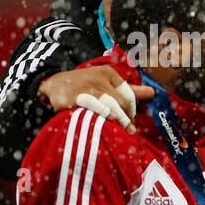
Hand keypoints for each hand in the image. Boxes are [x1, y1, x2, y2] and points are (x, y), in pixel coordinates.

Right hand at [38, 66, 154, 134]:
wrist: (52, 83)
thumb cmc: (84, 85)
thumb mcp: (106, 82)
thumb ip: (129, 90)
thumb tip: (153, 93)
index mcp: (108, 73)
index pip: (128, 93)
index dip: (133, 108)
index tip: (133, 119)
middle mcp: (98, 77)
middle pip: (120, 101)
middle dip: (128, 117)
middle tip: (131, 130)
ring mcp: (86, 87)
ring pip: (110, 105)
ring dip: (120, 119)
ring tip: (125, 130)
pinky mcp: (75, 97)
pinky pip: (94, 107)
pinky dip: (103, 115)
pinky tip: (109, 121)